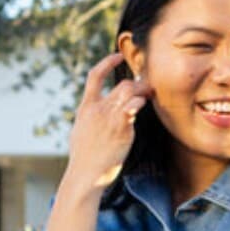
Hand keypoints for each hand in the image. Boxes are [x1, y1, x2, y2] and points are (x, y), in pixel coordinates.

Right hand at [61, 53, 152, 195]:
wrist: (85, 174)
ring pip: (130, 91)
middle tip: (147, 89)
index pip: (94, 76)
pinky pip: (134, 106)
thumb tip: (94, 115)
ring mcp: (109, 117)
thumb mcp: (80, 132)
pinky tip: (144, 105)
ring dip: (143, 92)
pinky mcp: (121, 127)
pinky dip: (141, 102)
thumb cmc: (84, 158)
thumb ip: (89, 119)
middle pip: (122, 84)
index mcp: (85, 108)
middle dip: (137, 84)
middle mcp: (97, 109)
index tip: (118, 56)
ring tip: (149, 96)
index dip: (107, 62)